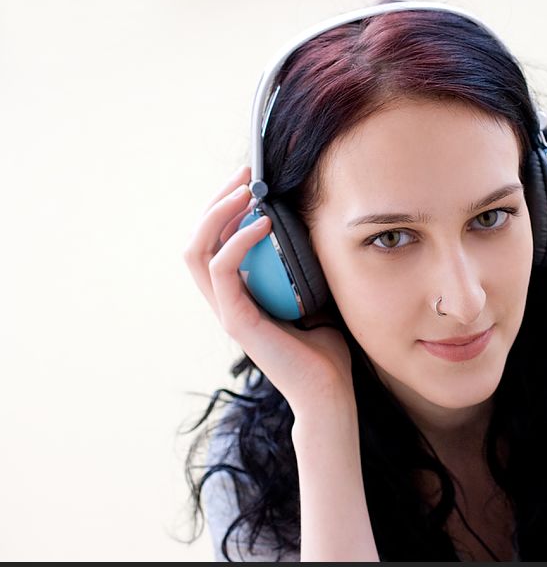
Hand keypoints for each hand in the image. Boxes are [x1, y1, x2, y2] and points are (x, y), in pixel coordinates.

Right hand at [183, 165, 355, 418]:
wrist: (327, 393)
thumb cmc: (324, 347)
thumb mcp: (312, 293)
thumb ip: (300, 265)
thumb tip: (311, 224)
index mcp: (238, 294)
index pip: (214, 241)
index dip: (225, 207)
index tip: (252, 180)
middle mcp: (225, 300)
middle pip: (197, 239)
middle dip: (217, 199)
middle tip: (246, 174)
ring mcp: (227, 311)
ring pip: (198, 250)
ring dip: (218, 213)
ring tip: (246, 189)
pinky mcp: (237, 322)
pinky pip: (222, 271)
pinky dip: (238, 242)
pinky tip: (264, 224)